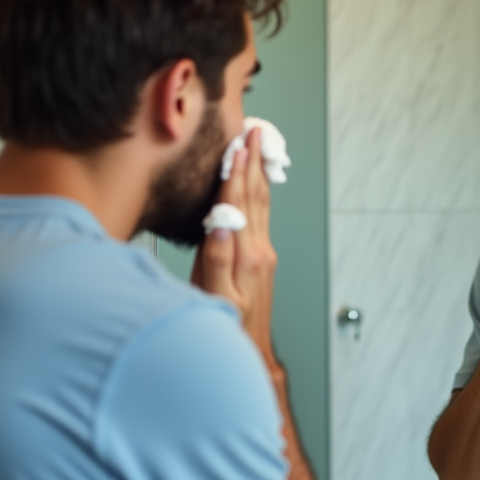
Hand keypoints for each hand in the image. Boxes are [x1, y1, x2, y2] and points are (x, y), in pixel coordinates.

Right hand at [192, 128, 277, 363]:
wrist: (250, 349)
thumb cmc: (229, 327)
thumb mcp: (216, 298)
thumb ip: (216, 260)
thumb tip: (220, 225)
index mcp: (246, 255)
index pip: (239, 203)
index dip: (237, 171)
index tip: (238, 144)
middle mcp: (259, 250)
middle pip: (255, 196)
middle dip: (253, 162)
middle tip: (253, 131)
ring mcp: (263, 253)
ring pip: (261, 203)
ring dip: (258, 172)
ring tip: (257, 146)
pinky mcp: (262, 258)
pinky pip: (261, 215)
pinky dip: (257, 192)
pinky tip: (256, 183)